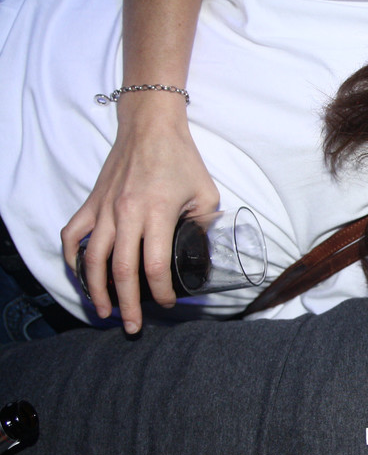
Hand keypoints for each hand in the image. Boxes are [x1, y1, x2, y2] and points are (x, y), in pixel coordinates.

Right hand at [62, 95, 218, 332]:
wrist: (150, 127)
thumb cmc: (181, 159)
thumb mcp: (206, 194)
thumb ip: (203, 226)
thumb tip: (201, 252)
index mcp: (156, 214)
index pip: (154, 266)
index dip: (161, 292)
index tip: (169, 304)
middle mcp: (125, 214)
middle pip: (122, 271)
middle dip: (127, 304)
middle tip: (132, 327)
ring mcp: (104, 209)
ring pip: (92, 259)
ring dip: (97, 290)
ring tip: (104, 312)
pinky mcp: (91, 203)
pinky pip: (73, 235)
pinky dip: (73, 258)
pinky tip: (81, 276)